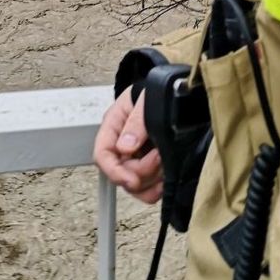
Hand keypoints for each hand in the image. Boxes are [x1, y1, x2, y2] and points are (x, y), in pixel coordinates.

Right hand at [93, 86, 163, 203]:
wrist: (177, 91)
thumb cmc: (159, 91)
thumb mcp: (147, 100)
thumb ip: (136, 122)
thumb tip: (125, 147)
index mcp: (114, 126)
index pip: (103, 155)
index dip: (115, 172)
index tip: (133, 181)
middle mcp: (121, 145)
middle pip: (120, 173)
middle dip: (141, 171)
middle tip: (160, 156)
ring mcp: (136, 157)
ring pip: (134, 185)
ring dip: (151, 180)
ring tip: (166, 161)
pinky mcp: (151, 166)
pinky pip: (148, 188)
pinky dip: (157, 188)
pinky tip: (167, 178)